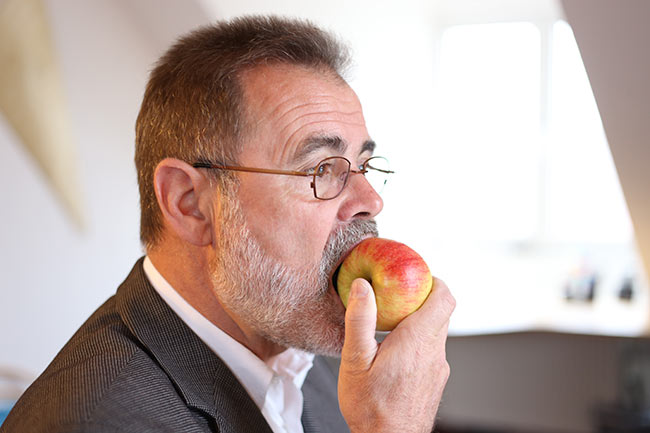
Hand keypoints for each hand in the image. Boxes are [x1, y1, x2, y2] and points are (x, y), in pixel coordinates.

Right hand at [338, 277, 454, 432]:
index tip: (414, 276)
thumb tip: (363, 286)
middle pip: (441, 312)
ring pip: (437, 332)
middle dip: (421, 299)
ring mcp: (438, 369)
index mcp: (417, 341)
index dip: (433, 280)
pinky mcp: (436, 381)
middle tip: (396, 297)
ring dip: (419, 322)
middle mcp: (435, 353)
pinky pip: (432, 351)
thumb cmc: (370, 407)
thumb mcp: (355, 360)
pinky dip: (418, 342)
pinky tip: (394, 354)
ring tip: (390, 327)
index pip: (444, 297)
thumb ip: (360, 320)